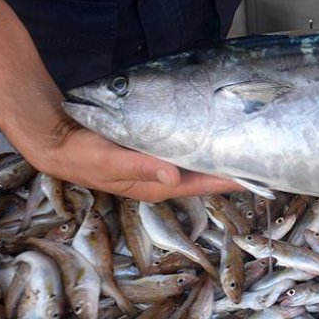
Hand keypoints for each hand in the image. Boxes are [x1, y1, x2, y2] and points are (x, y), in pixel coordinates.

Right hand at [34, 123, 241, 201]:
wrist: (57, 139)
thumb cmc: (82, 154)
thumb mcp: (108, 159)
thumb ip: (139, 166)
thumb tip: (173, 175)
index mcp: (155, 186)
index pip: (200, 184)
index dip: (228, 179)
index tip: (255, 173)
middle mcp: (161, 178)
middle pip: (203, 175)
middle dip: (229, 167)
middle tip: (260, 153)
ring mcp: (157, 165)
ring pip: (195, 162)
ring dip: (217, 154)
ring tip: (245, 143)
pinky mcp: (151, 150)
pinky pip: (183, 150)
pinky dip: (200, 142)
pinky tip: (214, 132)